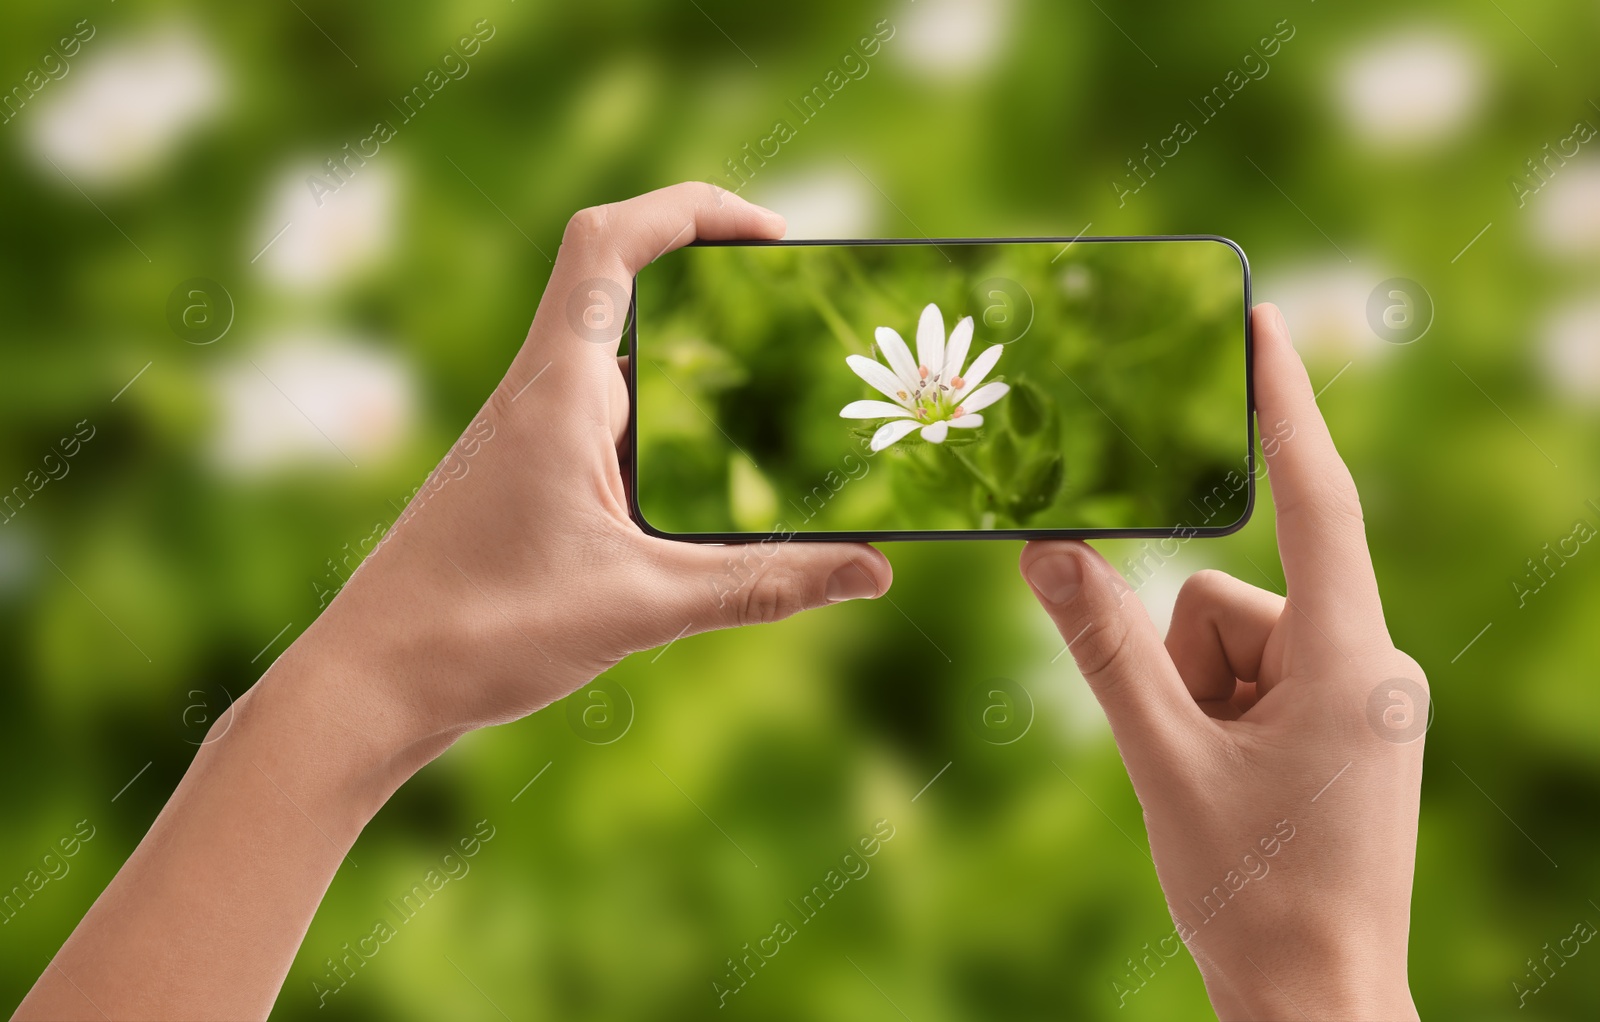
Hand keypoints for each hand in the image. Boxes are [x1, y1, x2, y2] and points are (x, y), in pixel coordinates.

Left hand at [14, 184, 893, 1020]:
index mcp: (560, 390)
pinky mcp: (524, 476)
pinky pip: (604, 416)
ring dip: (691, 361)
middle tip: (796, 317)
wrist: (370, 681)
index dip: (694, 208)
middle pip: (622, 284)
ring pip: (617, 358)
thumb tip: (874, 572)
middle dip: (713, 285)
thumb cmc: (484, 630)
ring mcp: (527, 433)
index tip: (774, 235)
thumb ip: (765, 584)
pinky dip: (664, 422)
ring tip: (775, 401)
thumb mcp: (645, 604)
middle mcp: (539, 393)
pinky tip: (707, 481)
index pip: (612, 241)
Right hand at [1020, 304, 1423, 1019]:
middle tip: (1185, 759)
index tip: (1262, 322)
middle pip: (1229, 603)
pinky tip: (1223, 792)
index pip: (1317, 502)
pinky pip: (1251, 678)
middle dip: (1180, 668)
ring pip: (1229, 644)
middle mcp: (1368, 663)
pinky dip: (1212, 718)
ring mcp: (1359, 698)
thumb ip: (1102, 648)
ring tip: (1208, 788)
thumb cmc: (1254, 894)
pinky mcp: (1345, 725)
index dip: (1285, 406)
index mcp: (1348, 658)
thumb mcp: (1161, 761)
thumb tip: (1045, 550)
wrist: (1316, 1001)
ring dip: (1192, 702)